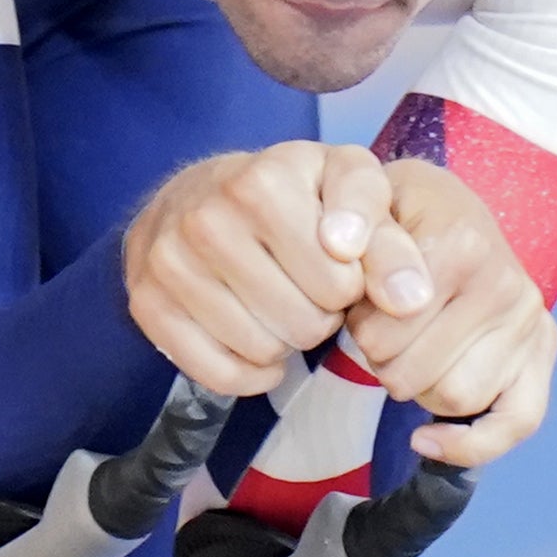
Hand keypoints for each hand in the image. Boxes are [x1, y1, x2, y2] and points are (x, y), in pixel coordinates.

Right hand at [120, 140, 436, 395]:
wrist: (193, 198)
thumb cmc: (291, 194)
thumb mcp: (351, 191)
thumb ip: (393, 242)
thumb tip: (410, 300)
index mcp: (265, 180)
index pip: (340, 281)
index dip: (350, 283)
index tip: (336, 261)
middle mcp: (207, 218)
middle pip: (304, 322)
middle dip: (318, 314)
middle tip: (304, 287)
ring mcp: (169, 263)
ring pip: (263, 351)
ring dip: (284, 342)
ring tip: (279, 306)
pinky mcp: (147, 306)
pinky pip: (220, 376)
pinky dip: (250, 373)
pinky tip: (256, 342)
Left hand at [342, 160, 556, 464]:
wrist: (442, 205)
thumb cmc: (395, 211)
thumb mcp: (360, 193)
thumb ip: (354, 217)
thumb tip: (358, 260)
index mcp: (462, 245)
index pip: (386, 331)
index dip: (359, 327)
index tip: (362, 300)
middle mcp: (507, 285)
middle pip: (414, 372)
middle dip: (381, 360)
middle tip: (382, 327)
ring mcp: (530, 322)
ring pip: (453, 398)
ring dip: (417, 386)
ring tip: (411, 347)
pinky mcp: (541, 353)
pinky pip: (517, 423)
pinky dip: (469, 443)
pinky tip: (425, 438)